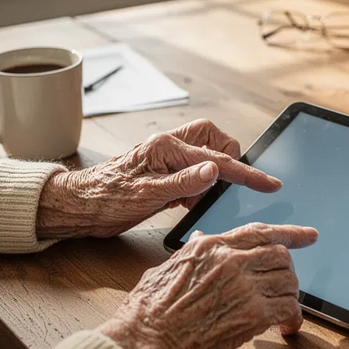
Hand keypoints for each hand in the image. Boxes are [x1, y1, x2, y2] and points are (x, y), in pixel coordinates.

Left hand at [37, 119, 280, 237]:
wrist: (78, 207)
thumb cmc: (105, 199)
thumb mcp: (147, 195)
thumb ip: (184, 182)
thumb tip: (215, 171)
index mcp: (166, 147)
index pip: (217, 160)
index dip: (247, 173)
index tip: (270, 183)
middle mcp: (169, 145)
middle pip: (217, 141)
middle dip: (229, 160)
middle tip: (226, 188)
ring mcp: (168, 157)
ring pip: (207, 153)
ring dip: (214, 173)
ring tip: (202, 199)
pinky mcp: (165, 170)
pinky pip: (195, 169)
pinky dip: (201, 184)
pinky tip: (192, 202)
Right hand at [98, 223, 317, 348]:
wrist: (144, 345)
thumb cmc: (147, 313)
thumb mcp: (165, 270)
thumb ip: (191, 252)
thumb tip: (203, 238)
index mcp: (211, 247)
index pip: (259, 232)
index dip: (289, 233)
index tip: (308, 235)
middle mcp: (232, 260)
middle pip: (280, 255)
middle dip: (288, 270)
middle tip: (287, 285)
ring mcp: (245, 286)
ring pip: (289, 280)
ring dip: (289, 296)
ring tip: (281, 310)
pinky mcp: (253, 314)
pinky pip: (289, 308)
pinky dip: (293, 319)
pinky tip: (285, 328)